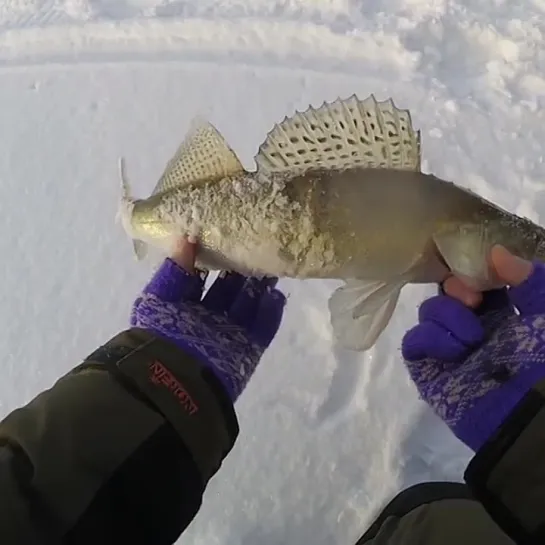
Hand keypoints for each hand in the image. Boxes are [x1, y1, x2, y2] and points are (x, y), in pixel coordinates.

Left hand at [130, 237, 285, 401]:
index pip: (200, 278)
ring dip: (260, 287)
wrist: (175, 381)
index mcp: (182, 306)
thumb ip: (175, 268)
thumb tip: (186, 235)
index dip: (212, 260)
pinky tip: (277, 294)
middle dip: (241, 271)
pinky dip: (271, 312)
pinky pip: (263, 329)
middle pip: (229, 290)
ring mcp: (228, 335)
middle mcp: (206, 319)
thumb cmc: (162, 334)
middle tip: (255, 247)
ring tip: (272, 265)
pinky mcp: (247, 350)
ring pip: (248, 306)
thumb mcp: (158, 297)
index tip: (225, 238)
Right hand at [401, 245, 544, 451]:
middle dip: (456, 288)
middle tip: (472, 299)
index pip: (476, 280)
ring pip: (429, 311)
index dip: (471, 269)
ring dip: (448, 316)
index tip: (476, 267)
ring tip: (471, 338)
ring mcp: (449, 346)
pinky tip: (455, 350)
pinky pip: (415, 340)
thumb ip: (529, 278)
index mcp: (503, 312)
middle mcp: (473, 325)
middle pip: (447, 291)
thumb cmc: (541, 360)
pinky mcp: (429, 367)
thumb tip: (497, 251)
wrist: (529, 415)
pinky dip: (431, 339)